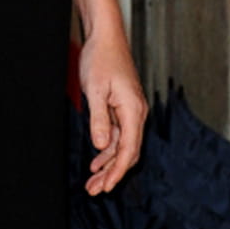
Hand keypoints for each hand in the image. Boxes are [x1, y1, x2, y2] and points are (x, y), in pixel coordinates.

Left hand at [79, 32, 146, 195]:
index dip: (117, 171)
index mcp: (133, 110)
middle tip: (95, 190)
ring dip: (108, 165)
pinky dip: (107, 151)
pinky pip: (118, 136)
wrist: (105, 38)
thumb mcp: (95, 90)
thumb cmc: (100, 59)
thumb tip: (101, 145)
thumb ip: (99, 119)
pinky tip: (97, 162)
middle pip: (128, 152)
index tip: (106, 186)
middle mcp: (136, 113)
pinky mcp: (122, 108)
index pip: (129, 149)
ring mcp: (130, 112)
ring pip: (122, 146)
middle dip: (113, 173)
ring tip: (93, 183)